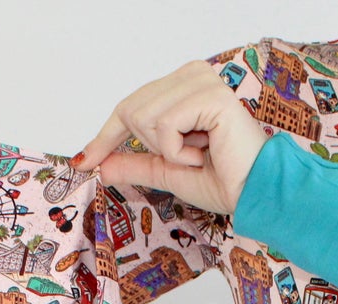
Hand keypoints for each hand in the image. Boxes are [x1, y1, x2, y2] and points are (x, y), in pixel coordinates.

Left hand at [73, 58, 267, 216]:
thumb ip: (135, 163)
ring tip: (201, 152)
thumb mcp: (167, 171)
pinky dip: (178, 150)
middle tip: (190, 155)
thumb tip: (99, 165)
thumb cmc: (223, 181)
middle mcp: (191, 75)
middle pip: (131, 110)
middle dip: (152, 145)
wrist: (254, 194)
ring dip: (168, 150)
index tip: (84, 161)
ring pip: (144, 116)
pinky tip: (205, 150)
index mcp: (183, 86)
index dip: (105, 137)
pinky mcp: (210, 95)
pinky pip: (164, 125)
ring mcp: (201, 81)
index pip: (130, 107)